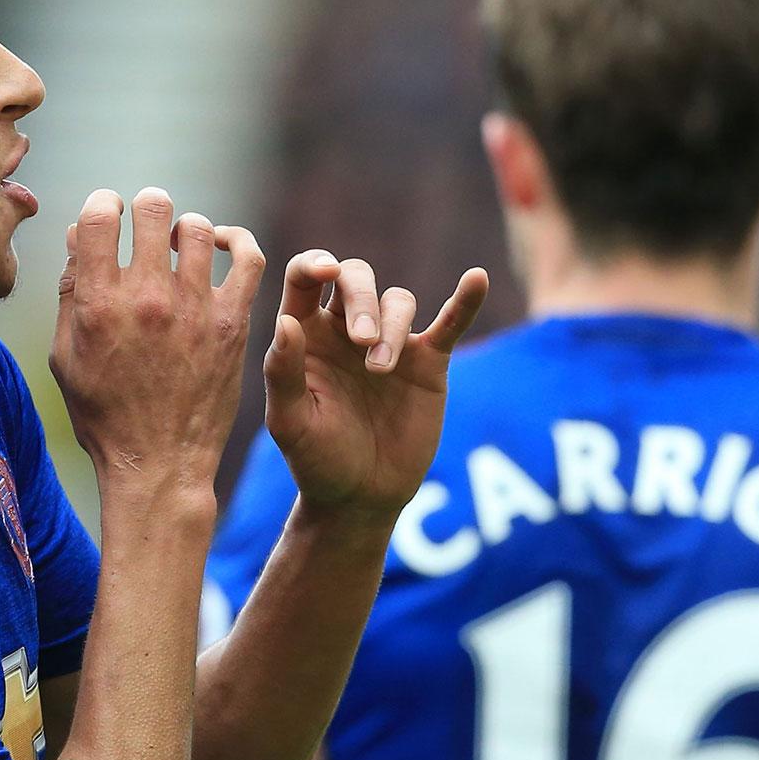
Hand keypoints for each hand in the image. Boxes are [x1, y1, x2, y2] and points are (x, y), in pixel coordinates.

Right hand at [50, 188, 266, 510]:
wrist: (158, 464)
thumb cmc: (104, 415)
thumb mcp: (65, 357)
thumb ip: (69, 292)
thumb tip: (77, 234)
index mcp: (98, 305)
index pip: (99, 216)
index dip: (102, 204)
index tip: (107, 215)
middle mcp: (146, 299)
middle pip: (153, 209)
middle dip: (146, 208)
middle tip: (145, 226)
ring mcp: (194, 309)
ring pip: (197, 229)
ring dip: (185, 229)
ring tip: (179, 246)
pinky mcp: (232, 323)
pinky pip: (248, 258)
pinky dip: (236, 243)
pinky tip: (222, 249)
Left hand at [263, 252, 488, 514]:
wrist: (361, 496)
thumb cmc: (315, 460)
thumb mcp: (290, 422)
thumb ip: (282, 373)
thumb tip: (287, 323)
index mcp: (305, 335)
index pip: (304, 278)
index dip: (314, 263)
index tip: (325, 271)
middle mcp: (345, 330)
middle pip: (355, 279)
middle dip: (362, 301)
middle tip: (364, 345)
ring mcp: (390, 342)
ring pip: (397, 301)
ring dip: (392, 327)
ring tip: (381, 372)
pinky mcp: (428, 361)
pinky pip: (450, 323)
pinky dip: (464, 301)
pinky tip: (476, 278)